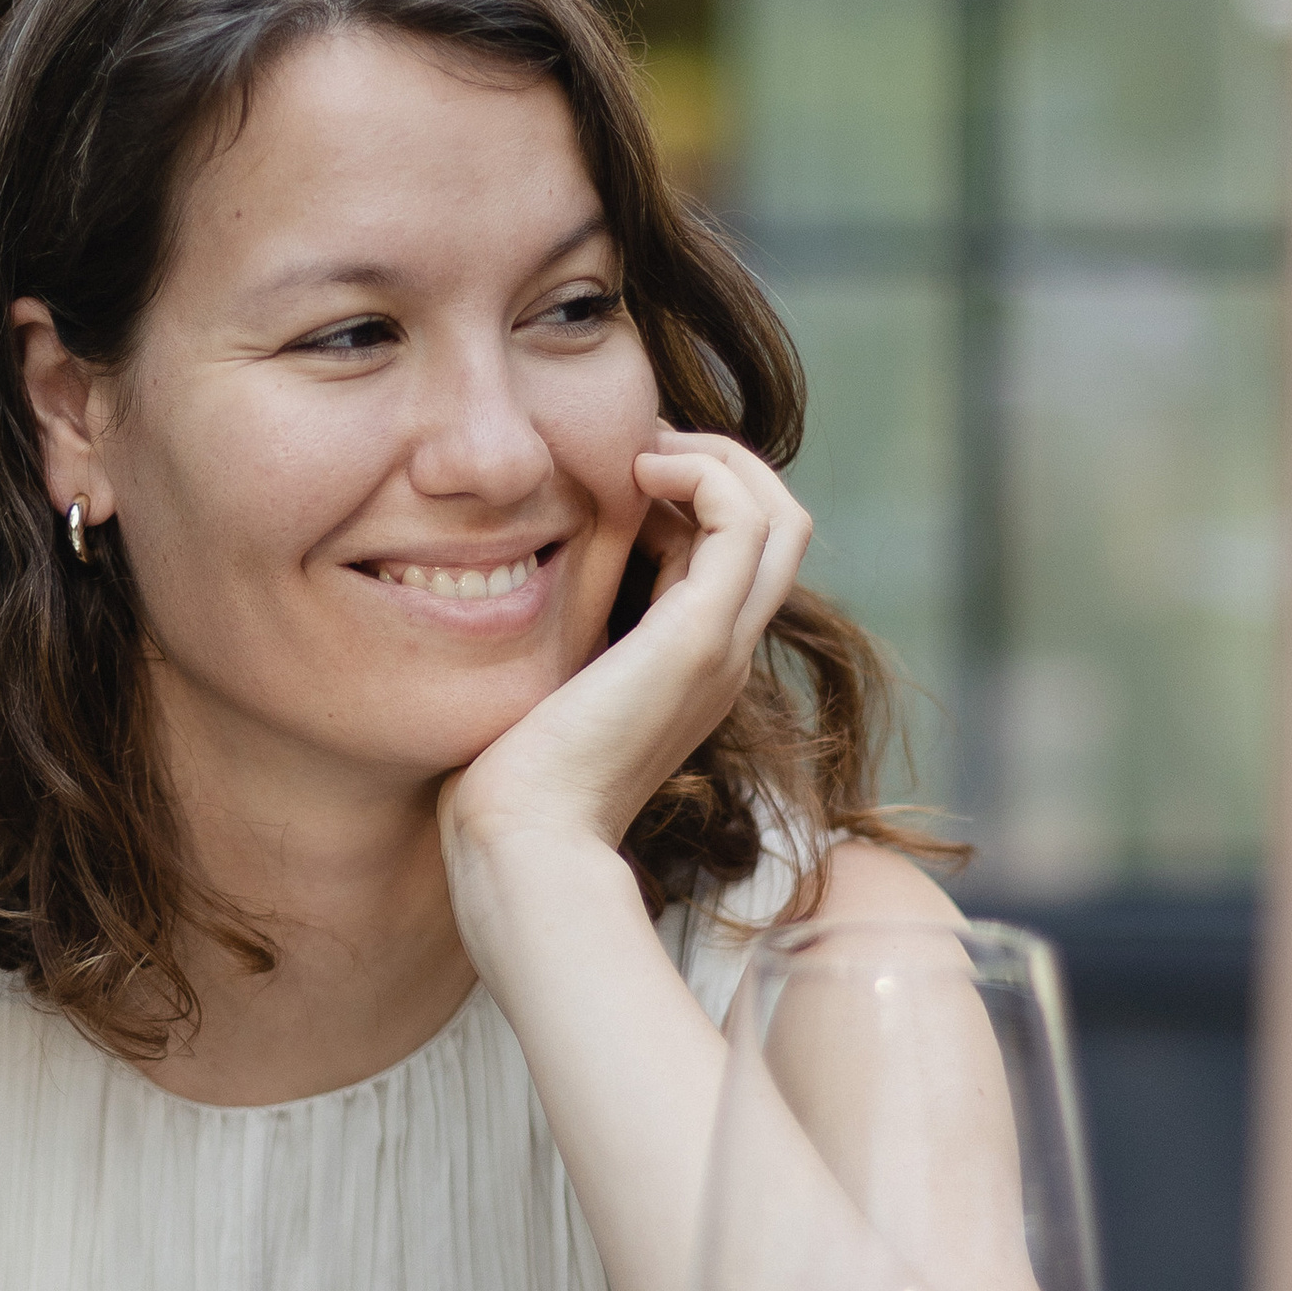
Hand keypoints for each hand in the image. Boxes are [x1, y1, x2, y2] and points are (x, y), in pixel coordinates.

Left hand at [442, 428, 810, 880]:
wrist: (525, 840)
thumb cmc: (513, 775)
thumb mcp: (547, 682)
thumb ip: (564, 634)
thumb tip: (523, 577)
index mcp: (694, 665)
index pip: (737, 554)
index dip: (692, 495)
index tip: (617, 478)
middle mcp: (724, 653)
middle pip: (778, 526)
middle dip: (715, 464)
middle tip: (634, 451)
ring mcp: (721, 646)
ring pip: (777, 514)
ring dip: (714, 459)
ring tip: (638, 456)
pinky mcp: (697, 638)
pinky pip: (743, 520)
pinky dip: (703, 472)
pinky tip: (633, 473)